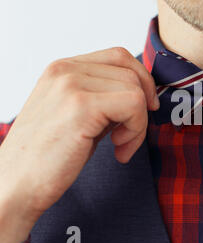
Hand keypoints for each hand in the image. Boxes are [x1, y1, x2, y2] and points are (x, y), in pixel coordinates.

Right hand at [0, 47, 158, 242]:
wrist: (17, 185)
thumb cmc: (48, 156)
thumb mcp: (76, 114)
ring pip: (136, 91)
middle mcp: (66, 70)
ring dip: (138, 124)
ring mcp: (72, 85)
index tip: (146, 106)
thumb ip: (103, 98)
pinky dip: (136, 131)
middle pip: (131, 73)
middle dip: (142, 107)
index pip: (118, 57)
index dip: (141, 80)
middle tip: (130, 135)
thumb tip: (142, 95)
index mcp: (63, 69)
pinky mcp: (82, 106)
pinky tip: (118, 149)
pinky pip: (134, 106)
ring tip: (120, 145)